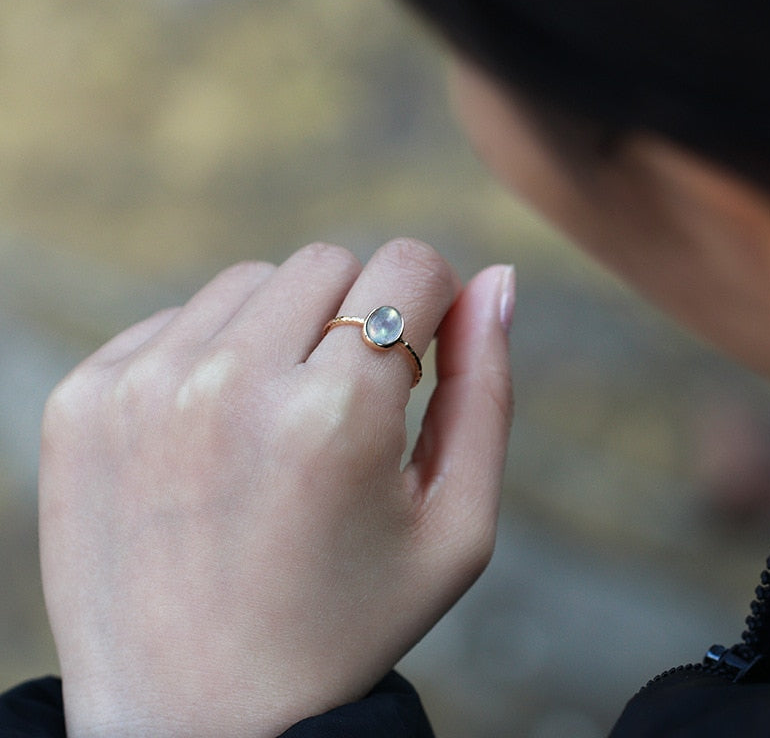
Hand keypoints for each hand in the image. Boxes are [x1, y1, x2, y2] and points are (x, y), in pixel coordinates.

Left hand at [39, 239, 513, 737]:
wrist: (191, 719)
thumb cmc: (345, 625)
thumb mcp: (454, 527)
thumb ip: (487, 389)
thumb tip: (498, 277)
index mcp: (334, 417)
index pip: (408, 267)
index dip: (429, 304)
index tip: (415, 358)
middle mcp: (228, 385)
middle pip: (328, 264)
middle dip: (356, 318)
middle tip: (345, 406)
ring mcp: (141, 386)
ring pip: (251, 283)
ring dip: (283, 332)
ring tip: (279, 425)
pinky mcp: (83, 398)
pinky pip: (177, 320)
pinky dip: (212, 357)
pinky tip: (215, 439)